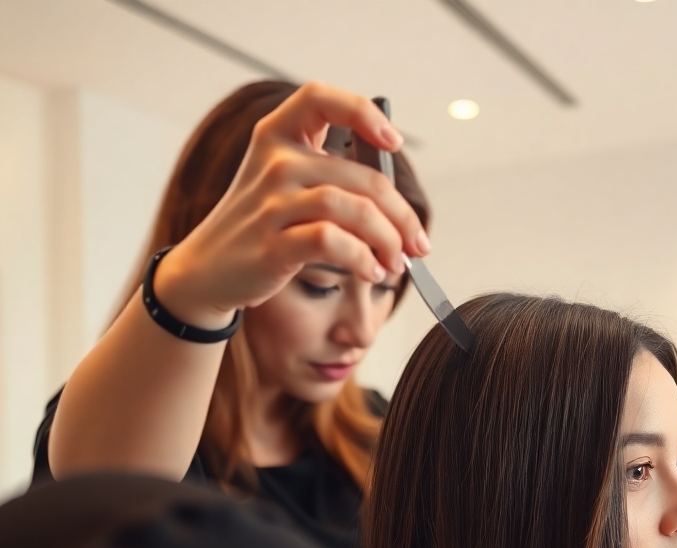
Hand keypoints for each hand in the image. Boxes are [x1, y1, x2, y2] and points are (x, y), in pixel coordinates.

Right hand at [154, 82, 429, 329]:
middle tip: (418, 245)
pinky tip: (371, 272)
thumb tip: (398, 206)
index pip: (321, 98)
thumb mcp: (285, 184)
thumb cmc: (260, 226)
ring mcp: (271, 203)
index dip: (363, 113)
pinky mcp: (272, 244)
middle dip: (401, 216)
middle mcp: (275, 162)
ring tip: (396, 263)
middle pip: (362, 178)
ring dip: (387, 242)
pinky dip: (363, 259)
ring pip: (352, 210)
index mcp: (278, 136)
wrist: (209, 269)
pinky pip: (332, 243)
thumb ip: (331, 175)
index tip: (393, 143)